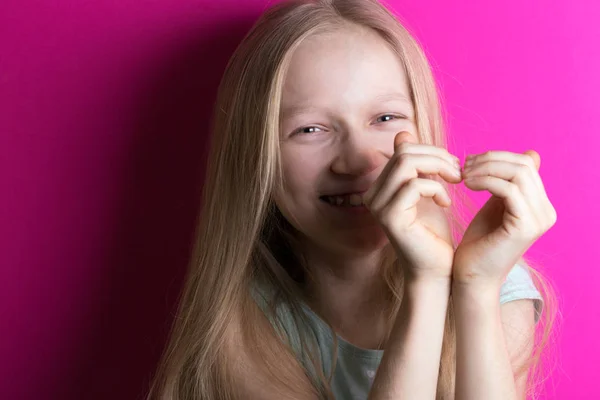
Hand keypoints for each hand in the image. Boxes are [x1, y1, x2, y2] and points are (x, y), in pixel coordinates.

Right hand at [363, 131, 462, 280]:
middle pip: (404, 153)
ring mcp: (379, 206)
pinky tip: (446, 203)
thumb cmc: (433, 233)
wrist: (435, 270)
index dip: (431, 151)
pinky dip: (436, 189)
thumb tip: (403, 133)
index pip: (402, 149)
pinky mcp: (390, 218)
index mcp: (380, 187)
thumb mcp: (426, 191)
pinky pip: (414, 186)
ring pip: (407, 164)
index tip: (452, 165)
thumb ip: (417, 166)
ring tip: (455, 182)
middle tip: (458, 172)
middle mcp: (373, 195)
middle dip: (437, 157)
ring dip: (438, 169)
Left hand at [453, 150, 556, 286]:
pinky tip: (466, 185)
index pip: (526, 165)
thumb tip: (530, 153)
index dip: (497, 157)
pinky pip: (508, 189)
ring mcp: (539, 220)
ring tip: (463, 175)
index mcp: (541, 206)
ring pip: (517, 174)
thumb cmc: (479, 242)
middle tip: (464, 166)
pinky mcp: (525, 226)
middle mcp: (546, 212)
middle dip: (490, 160)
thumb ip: (508, 182)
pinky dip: (485, 181)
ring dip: (485, 169)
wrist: (471, 276)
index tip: (470, 162)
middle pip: (524, 166)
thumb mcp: (496, 205)